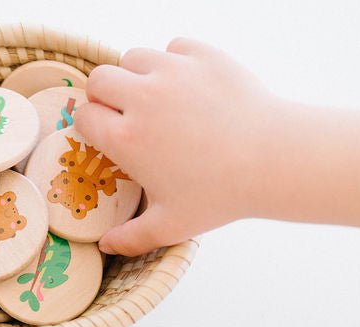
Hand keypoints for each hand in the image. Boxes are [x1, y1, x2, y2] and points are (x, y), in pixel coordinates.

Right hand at [74, 38, 279, 255]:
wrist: (275, 160)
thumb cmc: (221, 195)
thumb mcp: (172, 225)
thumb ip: (133, 238)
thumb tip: (105, 247)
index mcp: (127, 139)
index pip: (85, 116)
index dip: (92, 126)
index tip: (107, 136)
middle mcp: (143, 99)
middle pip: (100, 79)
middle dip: (105, 95)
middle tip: (125, 112)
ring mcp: (173, 71)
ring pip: (134, 57)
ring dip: (137, 74)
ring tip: (155, 96)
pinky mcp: (203, 56)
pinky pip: (174, 47)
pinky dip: (176, 61)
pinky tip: (188, 85)